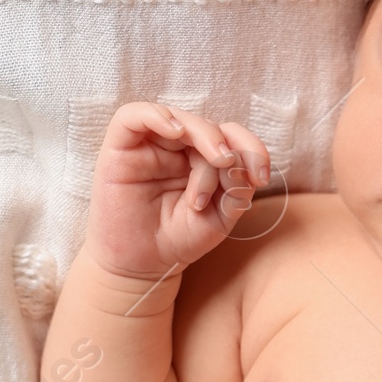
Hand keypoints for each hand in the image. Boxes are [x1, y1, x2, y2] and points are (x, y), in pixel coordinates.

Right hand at [82, 104, 270, 286]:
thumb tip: (238, 158)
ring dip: (203, 136)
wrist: (143, 265)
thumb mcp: (221, 215)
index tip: (261, 175)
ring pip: (179, 119)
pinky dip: (157, 116)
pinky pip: (133, 116)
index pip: (230, 137)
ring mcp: (149, 145)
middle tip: (229, 166)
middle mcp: (177, 148)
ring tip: (215, 162)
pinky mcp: (121, 147)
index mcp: (203, 160)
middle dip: (226, 146)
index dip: (251, 147)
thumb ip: (236, 186)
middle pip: (207, 127)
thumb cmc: (179, 238)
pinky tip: (175, 131)